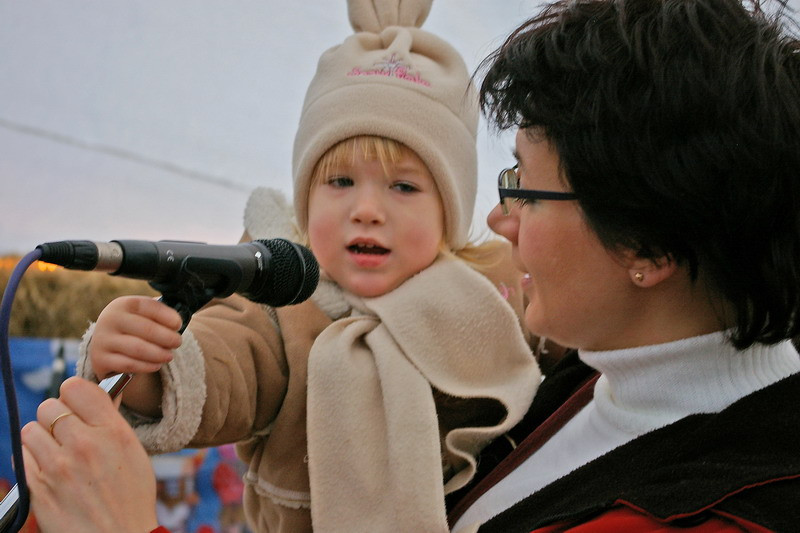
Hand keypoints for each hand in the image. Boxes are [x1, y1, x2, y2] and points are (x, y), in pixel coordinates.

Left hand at [21, 377, 159, 532]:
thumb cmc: (131, 496)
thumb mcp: (134, 451)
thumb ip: (110, 421)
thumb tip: (92, 396)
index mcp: (113, 431)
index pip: (75, 388)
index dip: (74, 396)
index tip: (79, 407)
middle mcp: (84, 444)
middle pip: (49, 406)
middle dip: (57, 417)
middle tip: (68, 433)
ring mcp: (58, 467)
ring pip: (30, 429)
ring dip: (41, 438)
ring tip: (57, 452)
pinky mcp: (37, 488)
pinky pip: (20, 455)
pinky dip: (31, 459)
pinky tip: (48, 468)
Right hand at [90, 296, 181, 378]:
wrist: (105, 347)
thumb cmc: (132, 328)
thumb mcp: (141, 316)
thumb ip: (158, 314)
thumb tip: (179, 321)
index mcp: (123, 304)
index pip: (149, 307)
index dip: (168, 316)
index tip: (179, 325)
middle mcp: (110, 319)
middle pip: (147, 329)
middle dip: (167, 337)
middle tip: (177, 342)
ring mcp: (103, 339)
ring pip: (138, 349)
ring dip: (159, 353)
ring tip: (169, 355)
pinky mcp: (100, 359)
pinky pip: (129, 365)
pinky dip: (146, 366)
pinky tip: (156, 365)